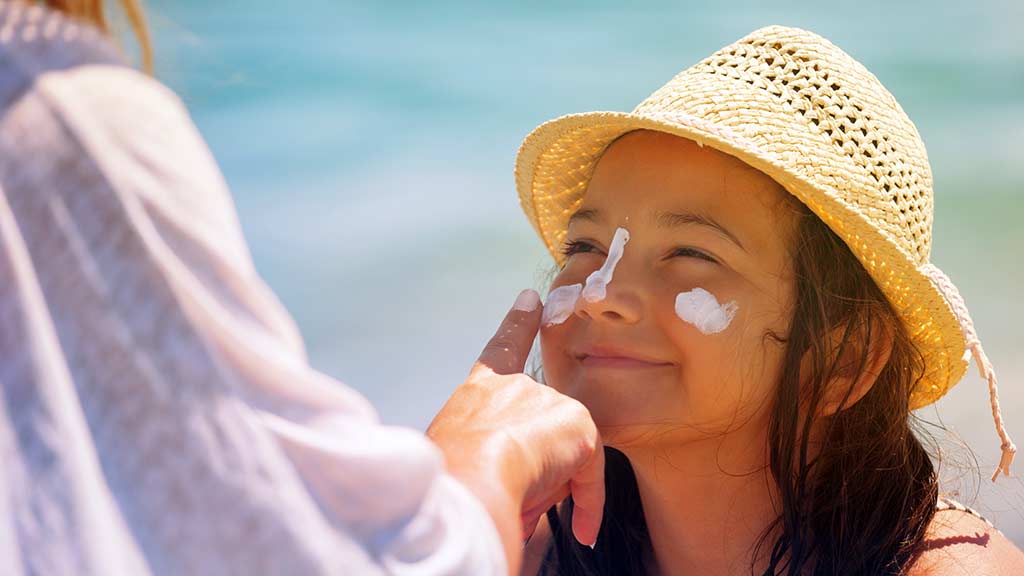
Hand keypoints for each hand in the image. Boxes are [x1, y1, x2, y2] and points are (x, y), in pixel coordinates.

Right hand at [427, 289, 604, 568]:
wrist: (471, 483)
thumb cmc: (450, 481)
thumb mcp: (455, 457)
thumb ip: (483, 452)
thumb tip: (516, 480)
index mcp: (479, 391)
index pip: (502, 348)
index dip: (517, 323)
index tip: (532, 298)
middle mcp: (514, 387)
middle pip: (540, 432)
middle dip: (533, 471)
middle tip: (508, 493)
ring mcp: (548, 402)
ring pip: (561, 459)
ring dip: (545, 491)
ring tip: (517, 503)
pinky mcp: (579, 425)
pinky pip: (590, 477)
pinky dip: (588, 505)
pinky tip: (583, 530)